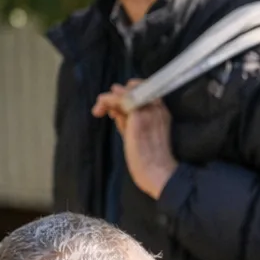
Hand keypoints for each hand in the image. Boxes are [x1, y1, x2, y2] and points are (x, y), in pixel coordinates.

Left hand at [93, 79, 178, 199]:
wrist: (161, 173)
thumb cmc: (152, 162)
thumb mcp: (140, 136)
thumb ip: (129, 122)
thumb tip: (114, 111)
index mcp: (161, 113)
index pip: (144, 92)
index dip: (128, 95)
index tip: (117, 111)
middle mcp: (156, 107)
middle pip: (133, 86)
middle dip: (118, 94)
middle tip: (107, 110)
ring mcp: (147, 110)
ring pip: (123, 90)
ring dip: (108, 98)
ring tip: (100, 111)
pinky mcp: (136, 114)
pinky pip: (116, 98)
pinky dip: (105, 101)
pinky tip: (98, 111)